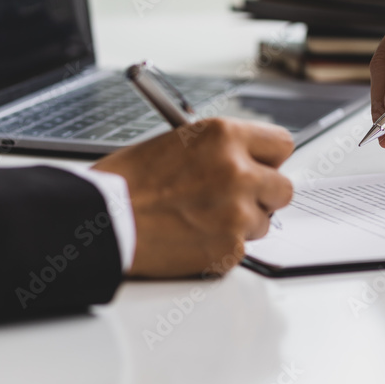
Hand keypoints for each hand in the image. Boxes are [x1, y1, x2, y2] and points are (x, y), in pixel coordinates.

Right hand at [93, 118, 293, 277]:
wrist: (101, 222)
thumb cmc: (127, 183)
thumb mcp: (178, 143)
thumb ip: (221, 150)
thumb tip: (249, 160)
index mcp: (224, 136)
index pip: (282, 144)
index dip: (269, 159)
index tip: (261, 167)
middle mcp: (238, 171)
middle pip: (283, 188)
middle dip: (263, 195)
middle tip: (234, 199)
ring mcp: (237, 212)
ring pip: (264, 221)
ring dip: (242, 223)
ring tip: (201, 218)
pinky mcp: (230, 247)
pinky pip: (242, 247)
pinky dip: (222, 246)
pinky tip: (192, 237)